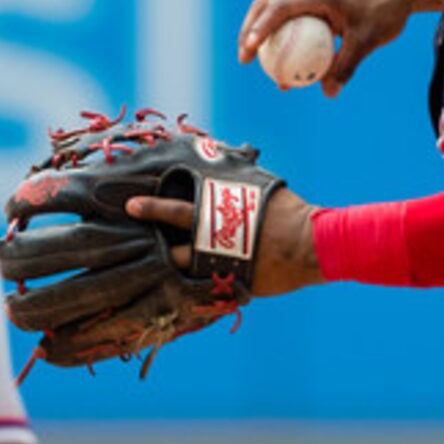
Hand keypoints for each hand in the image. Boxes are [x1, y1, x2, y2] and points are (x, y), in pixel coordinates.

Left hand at [124, 185, 322, 296]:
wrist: (313, 245)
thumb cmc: (287, 210)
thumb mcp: (259, 186)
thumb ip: (235, 178)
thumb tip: (219, 155)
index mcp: (218, 214)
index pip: (176, 211)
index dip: (152, 208)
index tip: (130, 206)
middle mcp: (215, 242)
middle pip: (174, 248)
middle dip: (152, 243)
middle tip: (134, 244)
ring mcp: (222, 267)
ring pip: (186, 271)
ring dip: (173, 266)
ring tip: (154, 266)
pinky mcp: (233, 285)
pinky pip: (205, 288)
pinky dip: (194, 284)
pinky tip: (180, 285)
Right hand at [236, 0, 425, 97]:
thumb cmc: (384, 9)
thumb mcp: (367, 39)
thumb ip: (346, 65)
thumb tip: (328, 93)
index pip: (277, 8)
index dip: (259, 29)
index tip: (250, 51)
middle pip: (265, 8)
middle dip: (250, 32)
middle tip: (245, 59)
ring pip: (274, 15)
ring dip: (263, 37)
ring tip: (260, 67)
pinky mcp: (315, 8)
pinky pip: (292, 25)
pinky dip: (283, 43)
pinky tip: (287, 72)